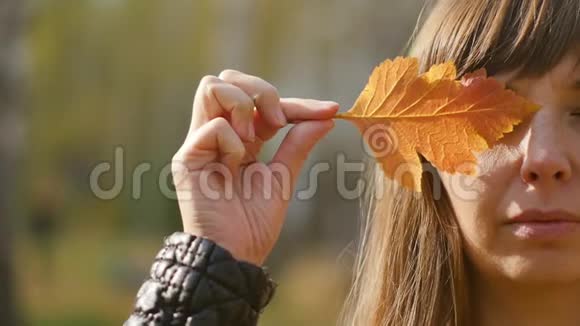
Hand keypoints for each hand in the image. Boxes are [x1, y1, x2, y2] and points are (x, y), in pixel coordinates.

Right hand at [172, 69, 337, 265]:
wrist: (235, 256)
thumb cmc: (254, 223)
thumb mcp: (283, 176)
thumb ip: (298, 144)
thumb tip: (326, 115)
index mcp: (239, 138)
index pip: (262, 101)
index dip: (297, 102)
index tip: (330, 110)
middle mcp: (217, 134)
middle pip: (228, 77)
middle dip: (262, 90)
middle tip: (279, 122)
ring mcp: (200, 143)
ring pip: (212, 86)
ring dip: (243, 105)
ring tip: (255, 138)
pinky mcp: (188, 158)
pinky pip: (213, 127)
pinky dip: (233, 141)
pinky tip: (235, 165)